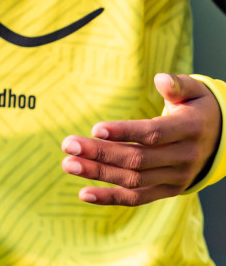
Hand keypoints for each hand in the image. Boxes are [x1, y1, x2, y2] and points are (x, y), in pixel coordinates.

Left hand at [60, 72, 222, 205]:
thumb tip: (160, 79)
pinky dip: (111, 197)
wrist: (222, 140)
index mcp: (189, 129)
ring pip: (134, 180)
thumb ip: (177, 84)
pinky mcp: (169, 190)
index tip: (95, 129)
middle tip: (68, 145)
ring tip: (68, 164)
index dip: (125, 132)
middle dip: (101, 153)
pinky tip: (85, 193)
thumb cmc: (197, 108)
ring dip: (99, 174)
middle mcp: (184, 157)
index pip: (154, 133)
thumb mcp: (194, 91)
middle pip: (138, 159)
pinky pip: (138, 198)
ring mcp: (177, 177)